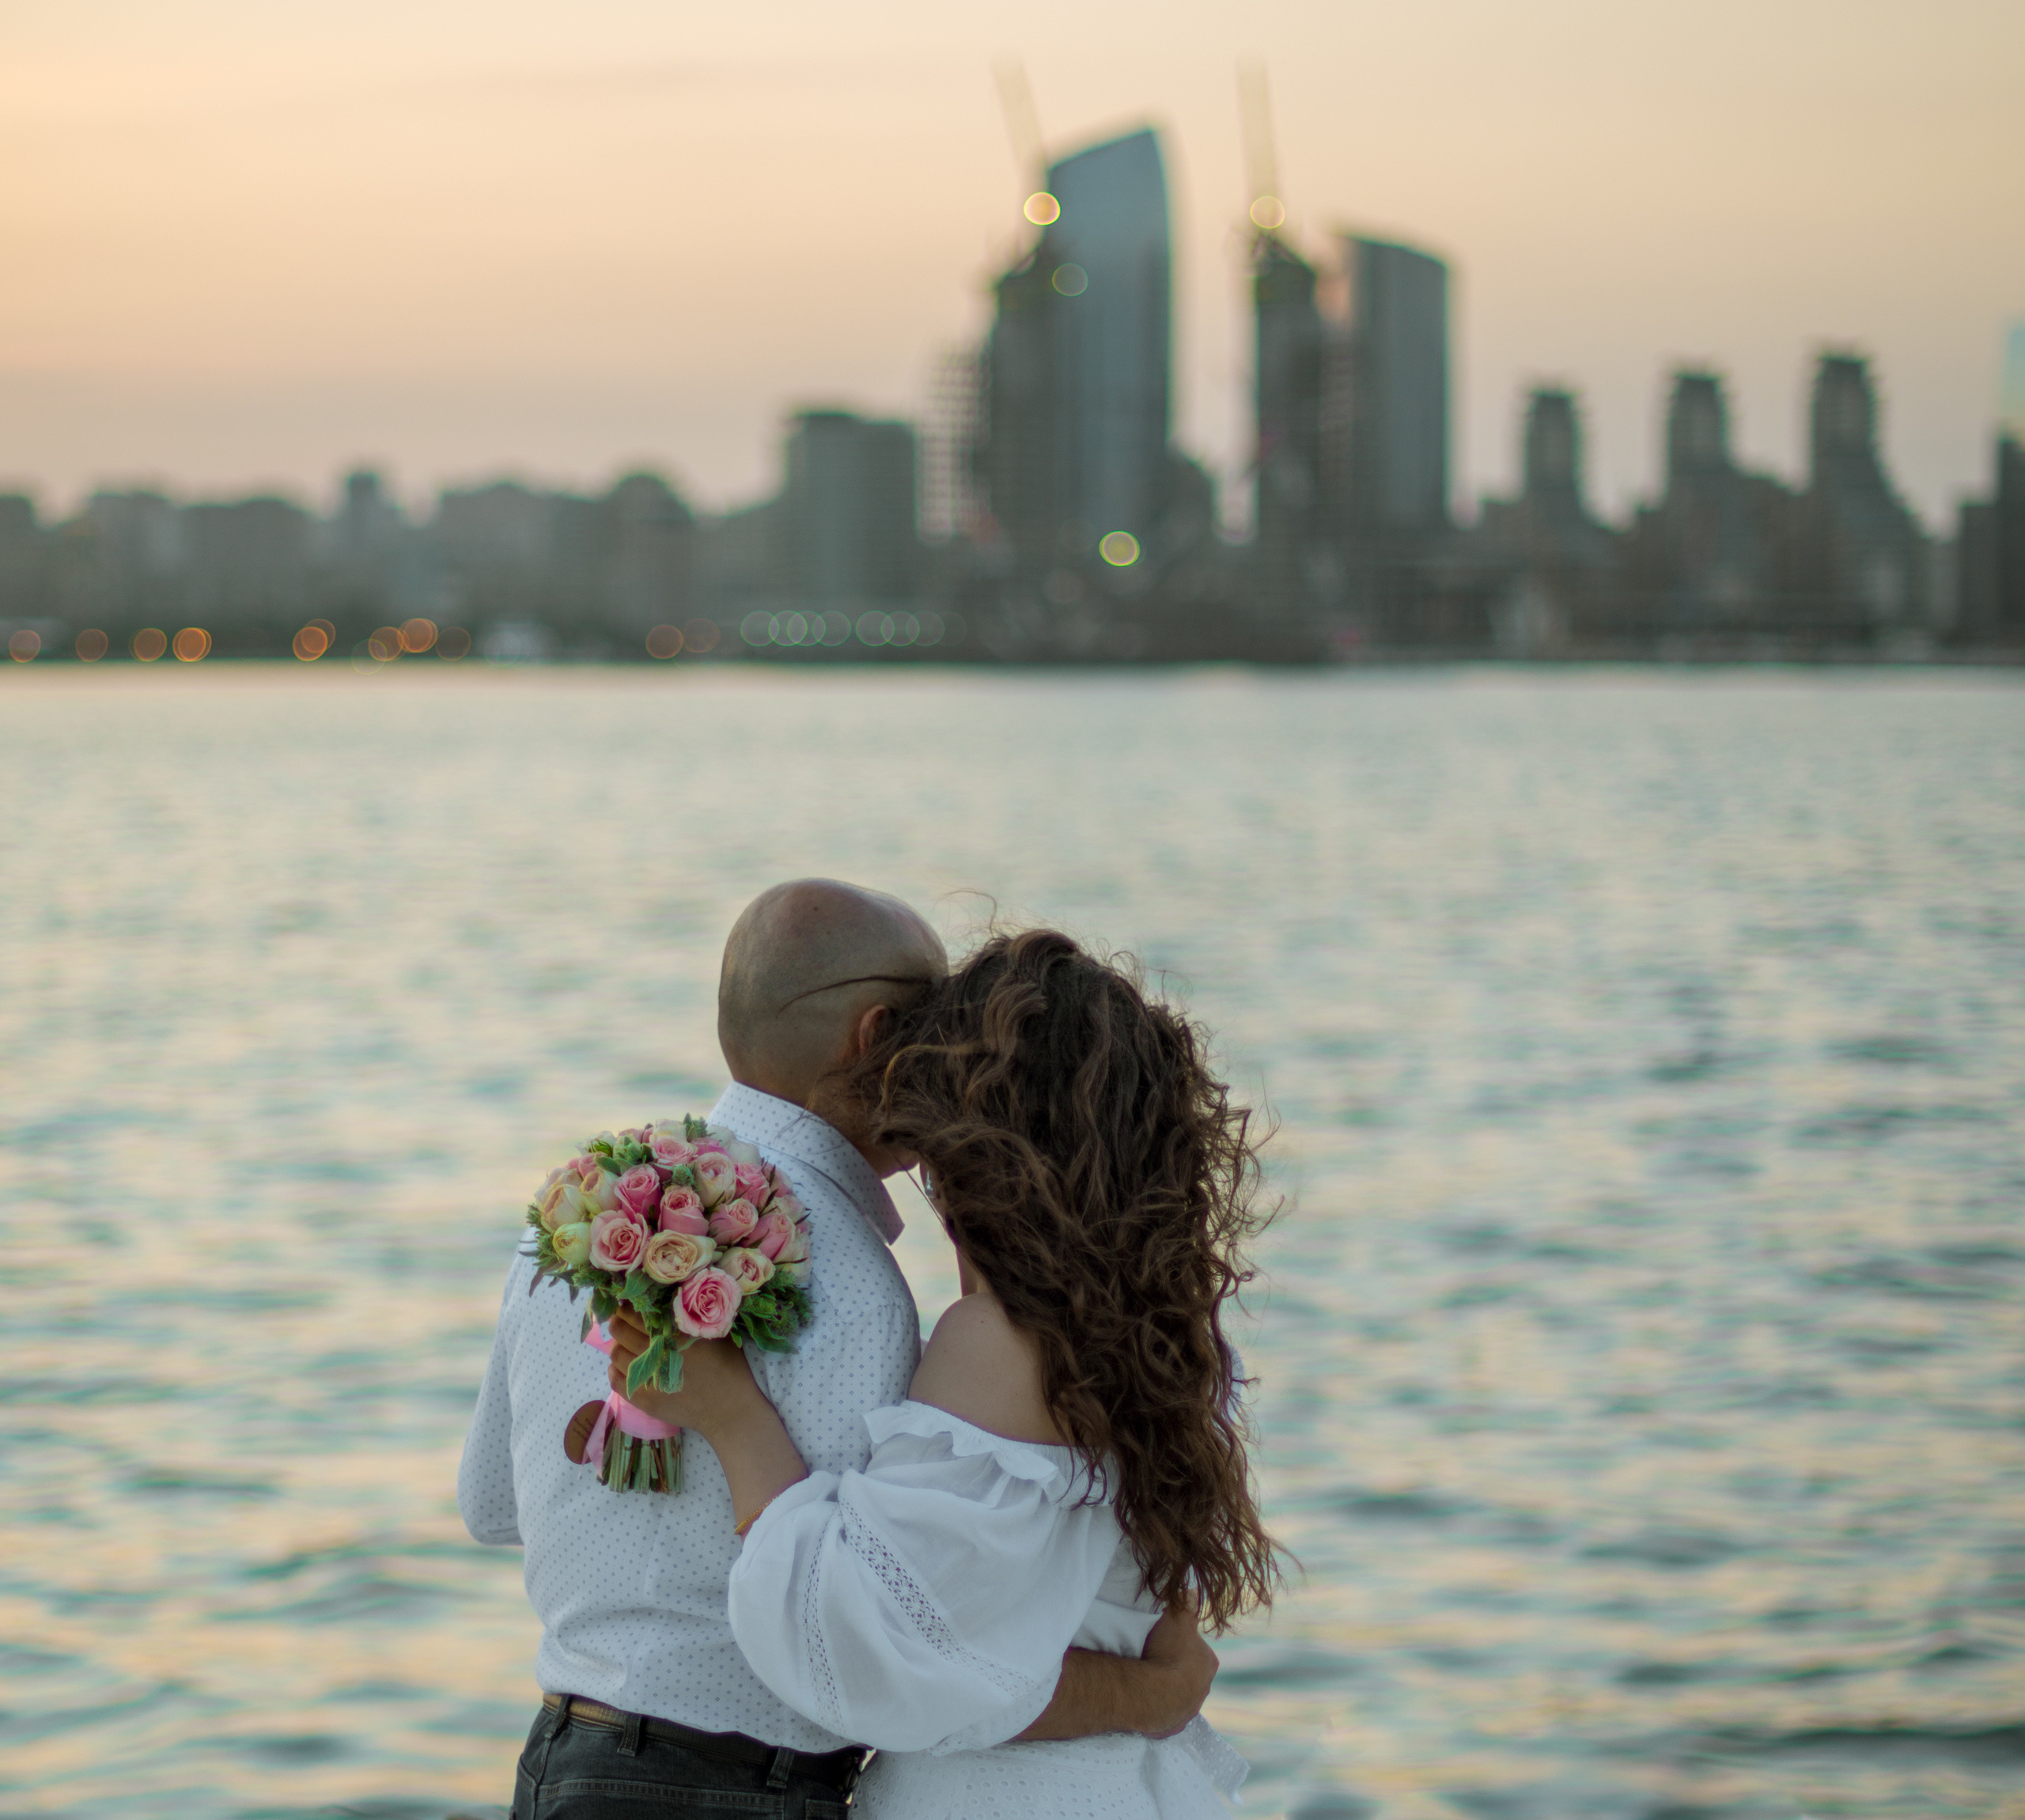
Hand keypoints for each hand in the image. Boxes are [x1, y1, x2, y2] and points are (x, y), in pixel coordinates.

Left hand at [607, 1308, 809, 1530]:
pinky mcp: (645, 1401)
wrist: (731, 1409)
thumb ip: (692, 1316)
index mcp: (676, 1333)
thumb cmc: (729, 1366)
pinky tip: (621, 1367)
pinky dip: (614, 1371)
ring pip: (616, 1355)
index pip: (637, 1313)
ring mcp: (649, 1378)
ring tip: (624, 1345)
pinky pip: (616, 1382)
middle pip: (620, 1331)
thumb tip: (668, 1299)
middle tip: (620, 1320)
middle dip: (617, 1322)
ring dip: (617, 1346)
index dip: (627, 1306)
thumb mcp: (715, 1333)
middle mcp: (659, 1353)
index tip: (627, 1303)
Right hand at [1137, 1606, 1217, 1738]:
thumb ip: (1186, 1604)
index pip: (1198, 1651)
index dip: (1183, 1645)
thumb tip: (1195, 1590)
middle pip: (1191, 1675)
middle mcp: (1204, 1688)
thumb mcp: (1176, 1620)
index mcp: (1208, 1663)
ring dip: (1169, 1690)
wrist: (1154, 1694)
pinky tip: (1148, 1701)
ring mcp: (1190, 1710)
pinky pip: (1168, 1715)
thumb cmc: (1168, 1654)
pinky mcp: (1174, 1726)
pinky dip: (1161, 1710)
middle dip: (1178, 1669)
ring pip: (1181, 1696)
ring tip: (1149, 1681)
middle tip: (1157, 1661)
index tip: (1167, 1643)